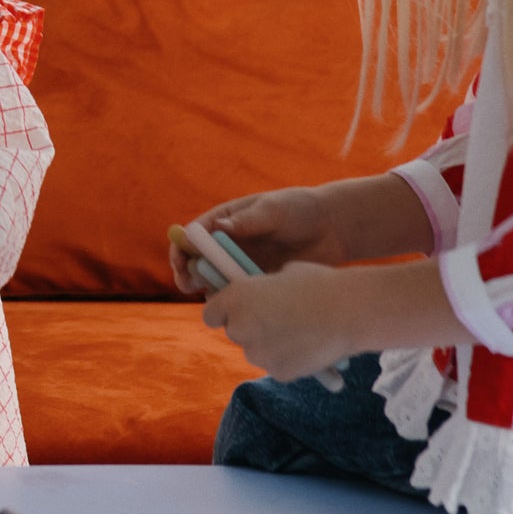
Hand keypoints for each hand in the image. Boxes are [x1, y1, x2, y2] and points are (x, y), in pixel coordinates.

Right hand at [168, 186, 346, 296]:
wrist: (331, 229)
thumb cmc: (300, 210)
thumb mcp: (274, 210)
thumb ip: (247, 221)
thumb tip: (219, 227)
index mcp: (223, 221)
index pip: (190, 236)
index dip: (181, 250)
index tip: (181, 263)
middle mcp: (226, 245)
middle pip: (194, 263)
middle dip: (188, 275)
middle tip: (193, 285)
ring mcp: (239, 265)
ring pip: (213, 283)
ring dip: (210, 291)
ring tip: (221, 294)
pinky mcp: (254, 284)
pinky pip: (237, 297)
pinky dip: (234, 302)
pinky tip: (244, 304)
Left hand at [202, 263, 359, 380]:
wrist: (350, 311)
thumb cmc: (320, 284)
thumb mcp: (284, 274)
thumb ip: (264, 288)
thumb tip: (263, 294)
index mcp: (236, 298)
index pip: (210, 314)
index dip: (224, 312)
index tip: (239, 311)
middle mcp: (240, 327)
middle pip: (235, 332)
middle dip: (251, 328)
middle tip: (279, 320)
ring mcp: (258, 353)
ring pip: (257, 351)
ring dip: (270, 345)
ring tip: (301, 333)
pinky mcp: (278, 372)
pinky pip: (278, 366)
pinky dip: (289, 360)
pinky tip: (309, 347)